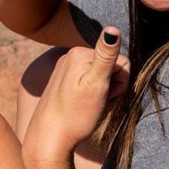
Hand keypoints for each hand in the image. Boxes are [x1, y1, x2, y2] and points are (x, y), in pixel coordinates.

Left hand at [23, 28, 130, 164]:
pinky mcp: (62, 82)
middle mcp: (71, 56)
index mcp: (80, 52)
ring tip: (90, 106)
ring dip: (102, 92)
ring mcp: (65, 69)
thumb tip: (113, 28)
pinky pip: (87, 82)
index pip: (121, 61)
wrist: (47, 140)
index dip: (120, 82)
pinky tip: (82, 107)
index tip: (106, 96)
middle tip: (98, 103)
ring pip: (100, 76)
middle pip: (110, 67)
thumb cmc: (75, 115)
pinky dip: (91, 95)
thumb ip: (106, 56)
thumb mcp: (96, 85)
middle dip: (111, 86)